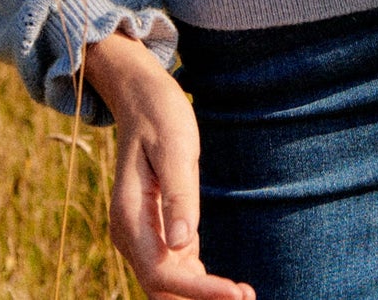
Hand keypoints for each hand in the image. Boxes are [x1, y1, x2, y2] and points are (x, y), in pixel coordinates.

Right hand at [86, 31, 254, 299]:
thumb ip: (179, 196)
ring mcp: (140, 235)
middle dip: (201, 298)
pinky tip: (227, 286)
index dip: (198, 290)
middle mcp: (129, 234)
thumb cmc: (161, 116)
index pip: (161, 272)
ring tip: (244, 294)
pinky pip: (174, 268)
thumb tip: (183, 246)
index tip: (235, 294)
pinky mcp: (155, 230)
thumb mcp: (176, 148)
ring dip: (201, 294)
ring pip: (168, 283)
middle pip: (162, 286)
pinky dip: (198, 281)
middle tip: (247, 297)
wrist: (142, 97)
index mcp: (130, 216)